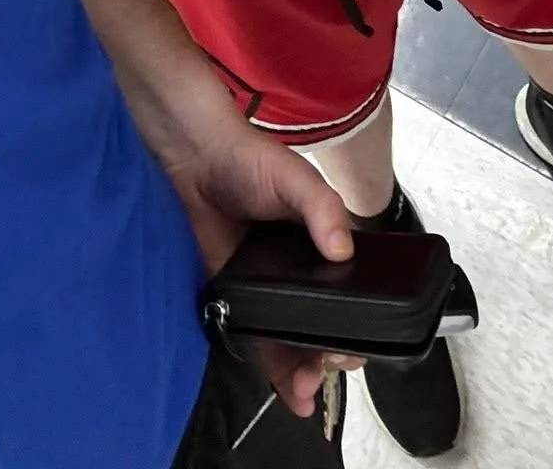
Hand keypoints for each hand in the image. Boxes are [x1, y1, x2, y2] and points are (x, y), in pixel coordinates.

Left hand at [166, 113, 362, 416]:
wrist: (195, 158)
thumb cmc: (250, 160)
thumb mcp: (296, 178)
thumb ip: (323, 209)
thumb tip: (343, 251)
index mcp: (322, 246)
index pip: (349, 296)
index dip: (356, 327)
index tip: (354, 349)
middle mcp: (298, 272)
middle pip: (321, 326)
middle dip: (328, 358)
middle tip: (324, 372)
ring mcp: (266, 286)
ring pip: (289, 339)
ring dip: (299, 370)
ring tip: (304, 393)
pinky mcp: (233, 293)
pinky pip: (254, 334)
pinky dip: (266, 361)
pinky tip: (278, 384)